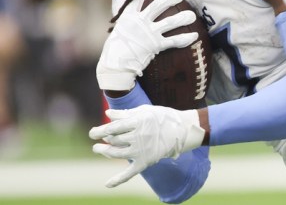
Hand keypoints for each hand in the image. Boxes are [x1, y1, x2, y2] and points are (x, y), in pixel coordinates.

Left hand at [89, 106, 205, 186]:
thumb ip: (125, 113)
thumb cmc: (163, 118)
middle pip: (114, 140)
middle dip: (104, 140)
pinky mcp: (145, 161)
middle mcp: (138, 136)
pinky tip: (107, 184)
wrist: (183, 130)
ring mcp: (141, 150)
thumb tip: (107, 114)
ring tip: (97, 149)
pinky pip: (130, 173)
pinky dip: (118, 180)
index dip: (100, 131)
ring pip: (116, 153)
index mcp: (138, 122)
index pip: (113, 128)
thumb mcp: (145, 110)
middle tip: (98, 140)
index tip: (93, 133)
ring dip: (104, 152)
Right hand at [97, 0, 197, 90]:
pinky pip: (174, 40)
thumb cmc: (117, 48)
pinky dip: (185, 38)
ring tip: (192, 15)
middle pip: (158, 5)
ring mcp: (149, 33)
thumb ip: (129, 21)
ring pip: (170, 22)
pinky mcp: (156, 45)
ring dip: (183, 18)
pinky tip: (195, 36)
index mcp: (130, 17)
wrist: (115, 64)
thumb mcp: (120, 29)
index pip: (138, 0)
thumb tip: (134, 15)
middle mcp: (140, 22)